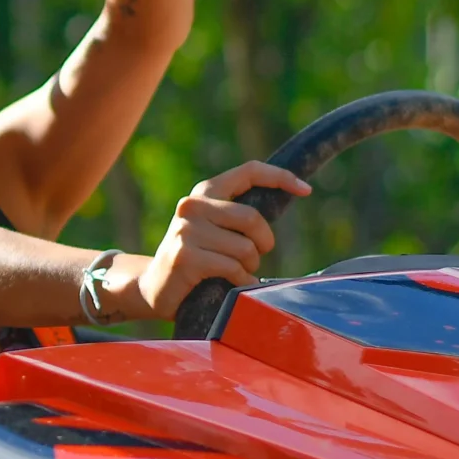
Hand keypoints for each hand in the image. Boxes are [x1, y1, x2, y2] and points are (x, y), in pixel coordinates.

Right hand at [130, 161, 310, 318]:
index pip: (249, 171)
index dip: (280, 178)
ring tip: (235, 273)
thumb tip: (289, 199)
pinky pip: (232, 269)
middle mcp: (192, 206)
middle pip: (252, 218)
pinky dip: (240, 282)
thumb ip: (238, 215)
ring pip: (245, 249)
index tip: (306, 190)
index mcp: (204, 192)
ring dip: (249, 267)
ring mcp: (186, 231)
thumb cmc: (195, 258)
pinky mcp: (185, 257)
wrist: (153, 287)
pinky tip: (228, 286)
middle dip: (264, 243)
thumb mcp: (213, 228)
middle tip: (256, 257)